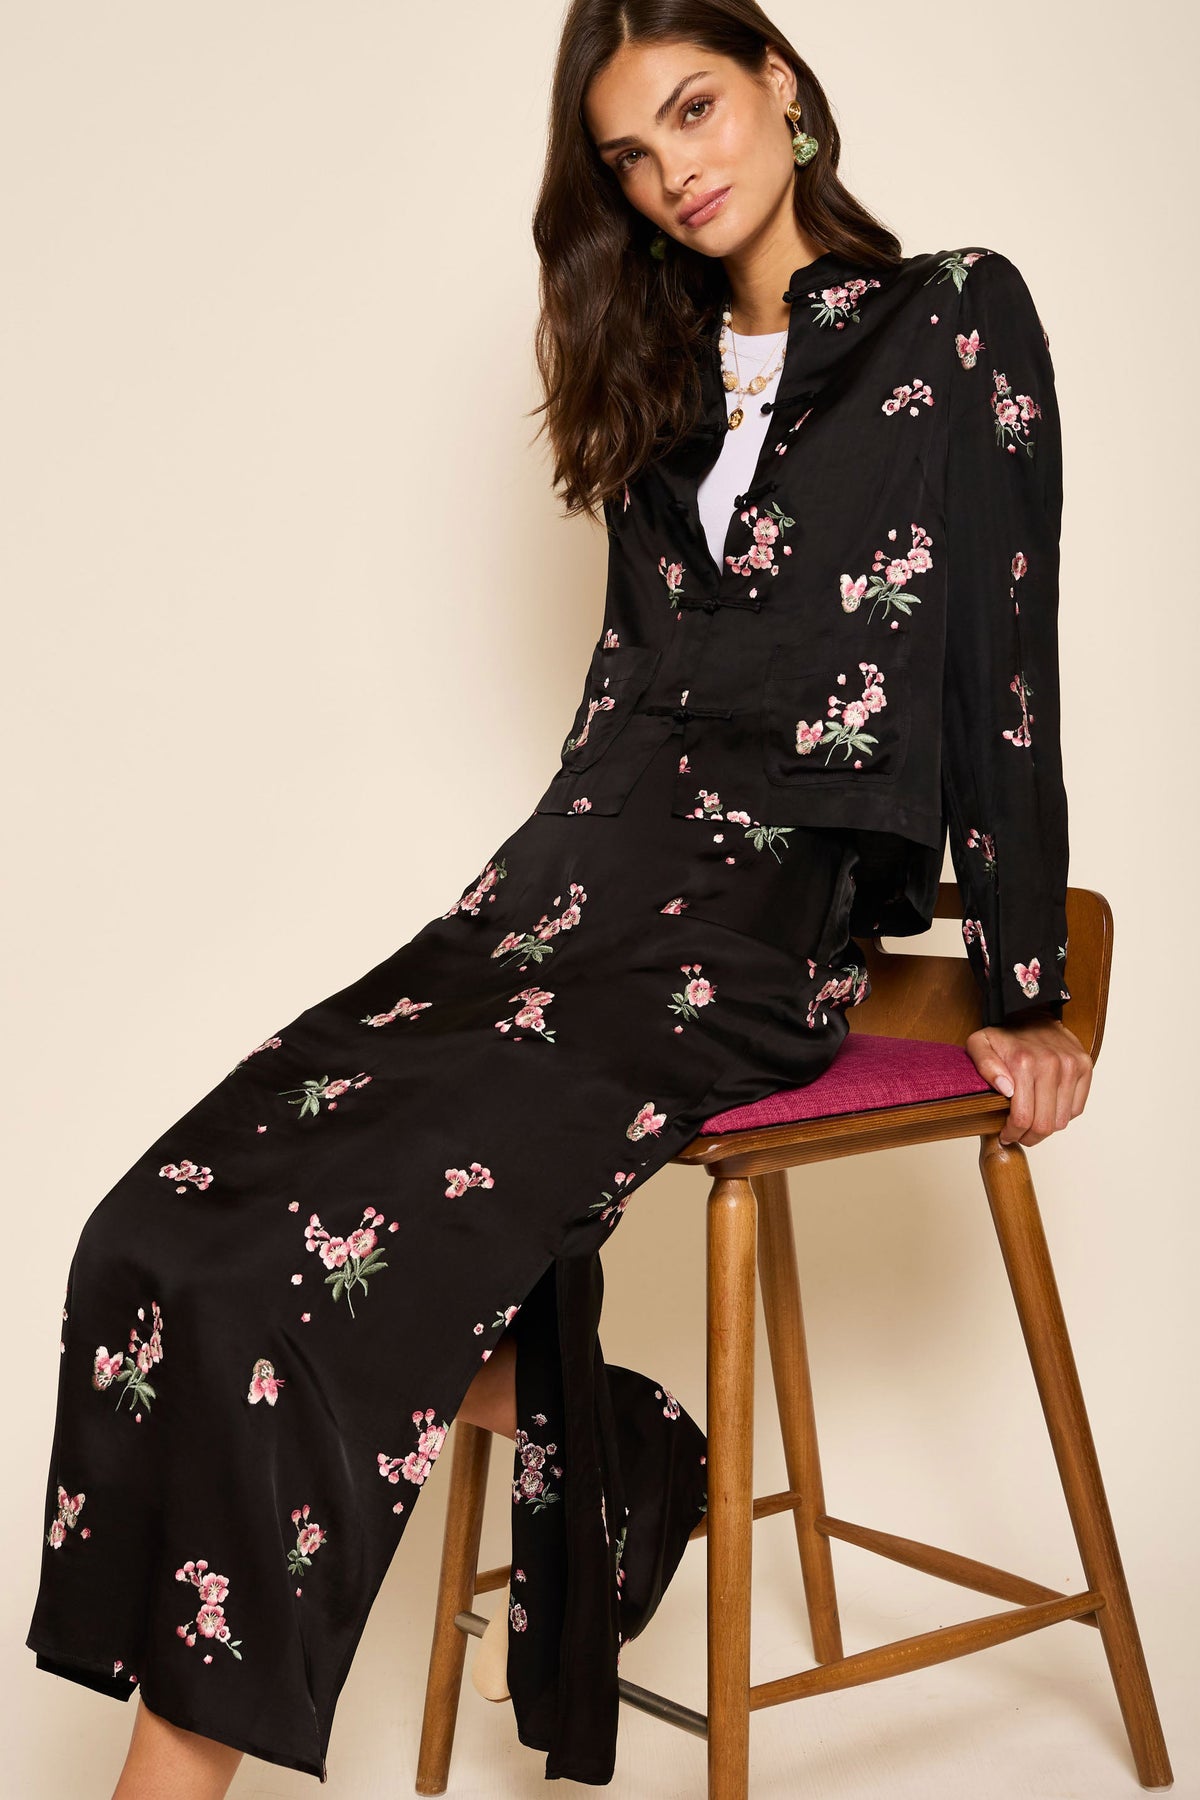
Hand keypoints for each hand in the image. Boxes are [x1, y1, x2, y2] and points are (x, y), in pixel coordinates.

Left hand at [965, 1012, 1092, 1147]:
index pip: (1023, 1118)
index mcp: (1023, 1063)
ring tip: (1032, 1121)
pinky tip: (1047, 1108)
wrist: (1031, 1010)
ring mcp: (1071, 1066)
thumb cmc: (1003, 1034)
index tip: (1006, 1135)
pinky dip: (1062, 1115)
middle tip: (1019, 1134)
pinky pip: (1077, 1108)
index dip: (1013, 1134)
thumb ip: (985, 1067)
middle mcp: (1051, 1065)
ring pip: (1063, 1121)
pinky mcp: (1085, 1066)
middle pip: (1045, 1125)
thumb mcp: (979, 1044)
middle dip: (1029, 1137)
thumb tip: (1006, 1090)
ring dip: (1046, 1128)